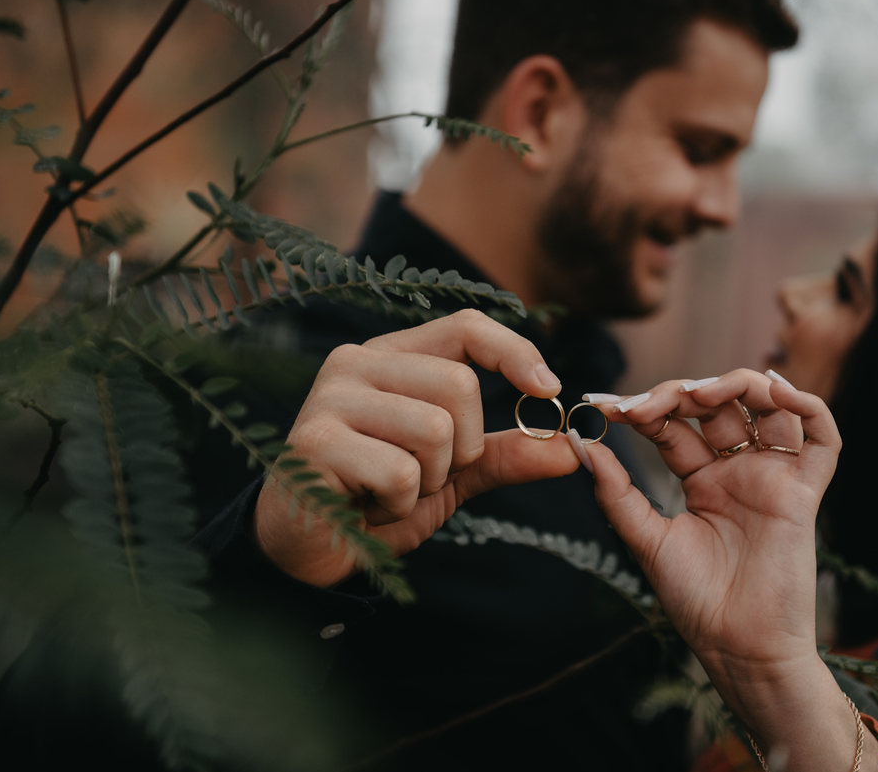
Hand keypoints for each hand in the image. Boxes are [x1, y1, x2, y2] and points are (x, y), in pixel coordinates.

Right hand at [254, 309, 579, 586]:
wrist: (306, 550)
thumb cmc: (375, 499)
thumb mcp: (451, 474)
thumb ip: (504, 455)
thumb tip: (571, 449)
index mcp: (391, 358)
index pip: (464, 327)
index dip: (513, 351)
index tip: (548, 389)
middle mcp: (356, 364)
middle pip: (459, 385)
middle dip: (463, 448)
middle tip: (426, 476)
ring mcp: (330, 398)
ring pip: (434, 430)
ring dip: (428, 481)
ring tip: (390, 492)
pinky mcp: (313, 442)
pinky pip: (399, 472)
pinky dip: (397, 505)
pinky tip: (366, 507)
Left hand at [589, 372, 877, 771]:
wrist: (738, 647)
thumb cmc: (696, 601)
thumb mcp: (646, 539)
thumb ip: (617, 492)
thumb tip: (581, 444)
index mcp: (701, 480)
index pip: (673, 426)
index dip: (643, 408)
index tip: (603, 406)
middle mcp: (738, 471)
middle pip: (717, 407)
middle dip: (680, 394)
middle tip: (644, 405)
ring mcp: (772, 477)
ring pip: (768, 407)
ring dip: (738, 385)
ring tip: (699, 392)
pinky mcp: (805, 491)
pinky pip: (822, 437)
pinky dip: (806, 405)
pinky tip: (776, 391)